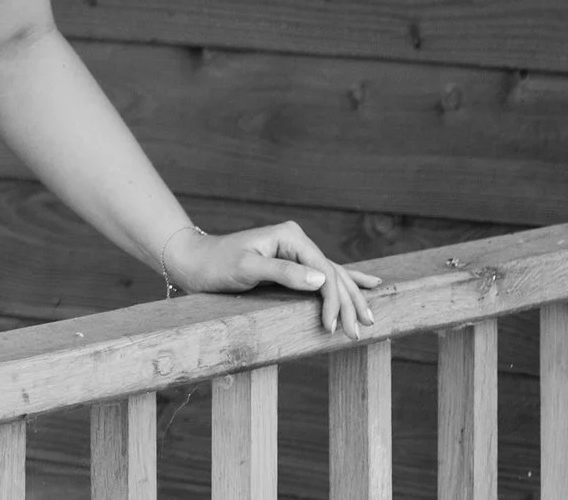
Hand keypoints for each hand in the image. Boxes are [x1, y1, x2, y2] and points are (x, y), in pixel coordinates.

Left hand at [171, 220, 382, 337]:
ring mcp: (295, 251)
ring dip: (352, 297)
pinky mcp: (291, 264)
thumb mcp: (246, 269)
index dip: (333, 300)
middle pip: (333, 273)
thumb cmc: (216, 265)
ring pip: (333, 275)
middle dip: (349, 303)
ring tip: (371, 318)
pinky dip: (346, 282)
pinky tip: (369, 282)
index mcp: (290, 236)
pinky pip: (325, 274)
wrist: (195, 263)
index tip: (333, 327)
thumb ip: (282, 272)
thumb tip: (321, 279)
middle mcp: (296, 240)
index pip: (323, 270)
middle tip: (362, 331)